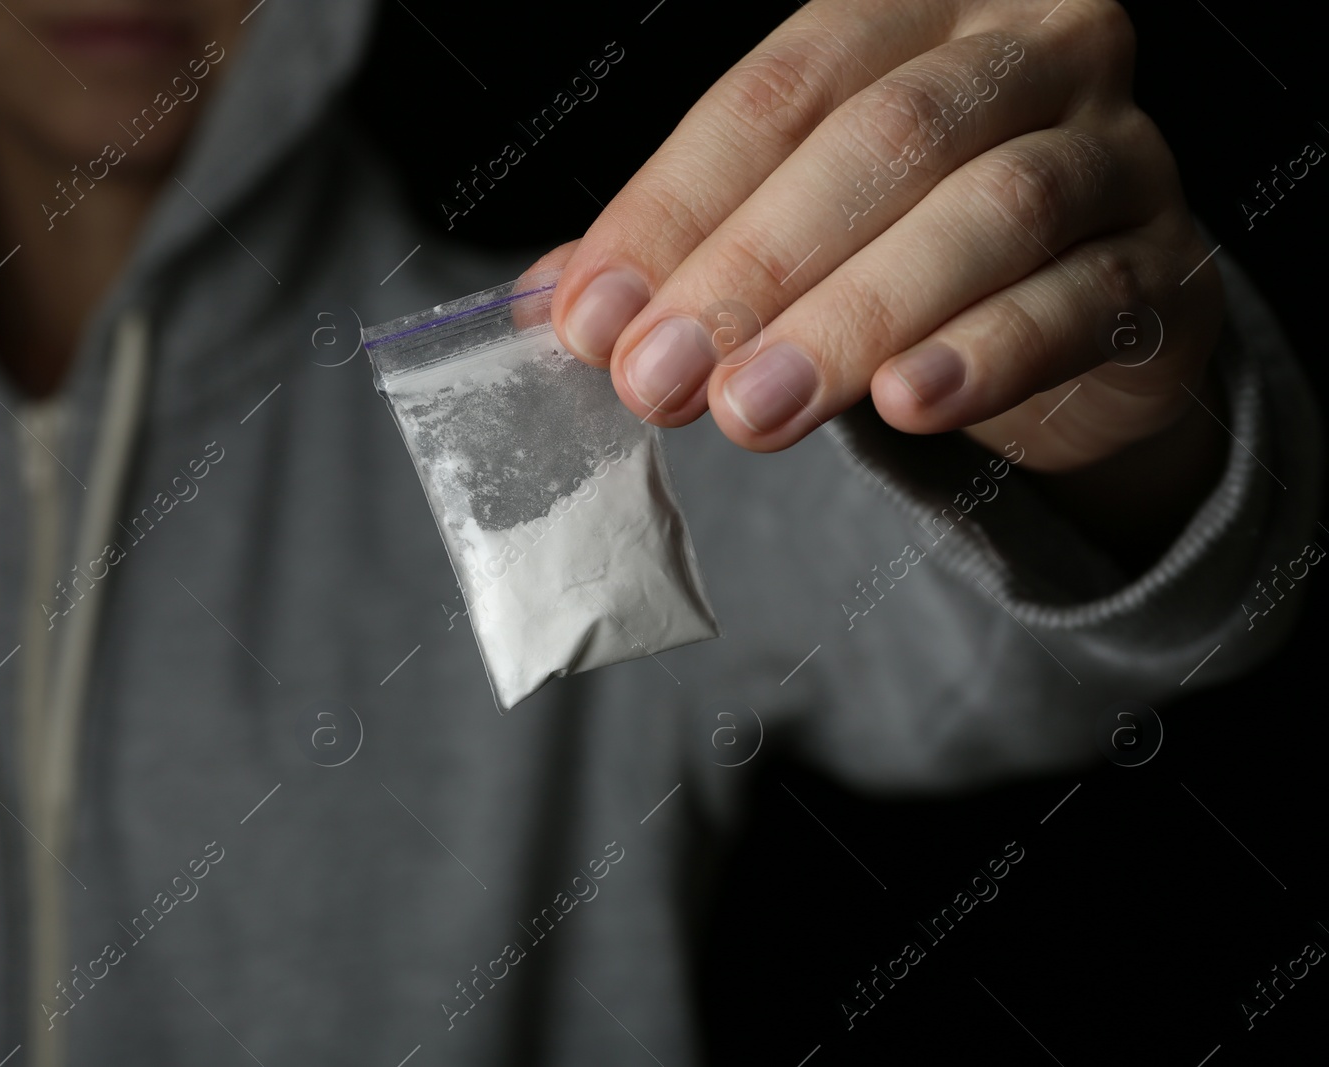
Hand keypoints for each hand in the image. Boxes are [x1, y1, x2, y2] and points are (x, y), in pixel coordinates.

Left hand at [543, 0, 1223, 472]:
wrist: (1077, 321)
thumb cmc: (910, 249)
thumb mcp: (796, 229)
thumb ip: (686, 249)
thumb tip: (552, 306)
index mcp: (915, 13)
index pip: (778, 92)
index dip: (672, 207)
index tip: (589, 319)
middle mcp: (1030, 49)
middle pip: (885, 140)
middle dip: (753, 268)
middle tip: (660, 380)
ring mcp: (1116, 150)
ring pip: (992, 211)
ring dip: (855, 317)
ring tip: (755, 409)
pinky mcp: (1166, 267)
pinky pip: (1081, 299)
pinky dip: (989, 353)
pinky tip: (909, 404)